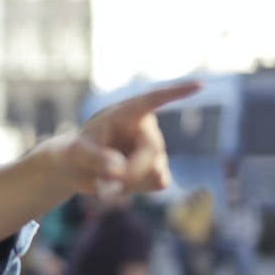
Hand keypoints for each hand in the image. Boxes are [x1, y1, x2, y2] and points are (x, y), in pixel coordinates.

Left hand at [49, 81, 200, 197]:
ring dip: (130, 182)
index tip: (200, 85)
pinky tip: (122, 185)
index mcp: (128, 113)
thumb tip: (119, 169)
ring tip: (107, 178)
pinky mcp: (157, 170)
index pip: (154, 99)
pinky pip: (159, 183)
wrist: (77, 169)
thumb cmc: (75, 151)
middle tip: (106, 183)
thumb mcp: (75, 151)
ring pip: (156, 171)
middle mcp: (147, 129)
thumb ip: (94, 158)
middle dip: (130, 172)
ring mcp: (156, 151)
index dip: (177, 92)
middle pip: (152, 153)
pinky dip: (138, 190)